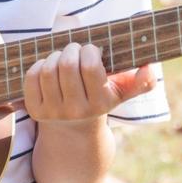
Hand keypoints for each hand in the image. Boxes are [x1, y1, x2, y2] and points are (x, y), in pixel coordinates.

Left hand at [23, 43, 156, 126]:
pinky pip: (32, 77)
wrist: (75, 133)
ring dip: (55, 55)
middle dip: (71, 49)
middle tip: (76, 50)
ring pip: (48, 69)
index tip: (92, 50)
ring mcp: (53, 112)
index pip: (89, 66)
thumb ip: (142, 82)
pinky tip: (50, 68)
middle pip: (66, 65)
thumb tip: (149, 69)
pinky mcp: (36, 110)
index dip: (89, 50)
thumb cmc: (101, 101)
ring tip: (64, 58)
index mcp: (100, 103)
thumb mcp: (122, 94)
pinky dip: (39, 65)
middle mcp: (76, 110)